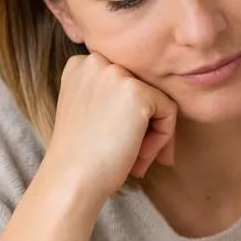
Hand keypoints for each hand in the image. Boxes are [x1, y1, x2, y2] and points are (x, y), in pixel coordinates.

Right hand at [41, 52, 176, 203]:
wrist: (71, 179)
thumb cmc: (81, 155)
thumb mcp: (89, 112)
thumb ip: (113, 97)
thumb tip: (152, 101)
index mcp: (81, 65)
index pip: (125, 82)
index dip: (130, 116)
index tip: (125, 143)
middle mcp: (96, 61)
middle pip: (143, 89)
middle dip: (146, 126)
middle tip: (138, 158)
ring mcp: (116, 74)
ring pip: (158, 100)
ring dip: (155, 135)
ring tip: (139, 162)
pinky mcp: (137, 92)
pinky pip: (169, 111)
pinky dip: (163, 138)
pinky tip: (140, 156)